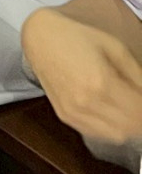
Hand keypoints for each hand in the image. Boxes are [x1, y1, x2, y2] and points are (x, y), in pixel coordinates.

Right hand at [22, 6, 141, 147]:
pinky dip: (111, 128)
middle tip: (138, 102)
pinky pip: (98, 134)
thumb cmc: (76, 38)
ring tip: (129, 109)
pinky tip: (112, 113)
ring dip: (128, 126)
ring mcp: (74, 112)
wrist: (42, 38)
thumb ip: (138, 75)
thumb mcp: (116, 48)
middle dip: (140, 118)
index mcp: (101, 82)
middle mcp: (86, 101)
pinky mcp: (65, 116)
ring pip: (117, 136)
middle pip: (131, 127)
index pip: (140, 112)